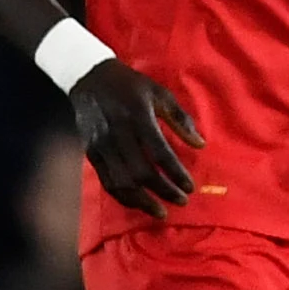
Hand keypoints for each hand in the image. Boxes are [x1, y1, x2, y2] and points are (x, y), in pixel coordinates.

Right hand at [70, 61, 205, 214]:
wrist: (88, 78)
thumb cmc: (130, 85)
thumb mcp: (159, 92)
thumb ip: (180, 118)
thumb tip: (201, 144)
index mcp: (138, 117)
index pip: (160, 152)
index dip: (175, 173)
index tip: (190, 187)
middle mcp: (118, 133)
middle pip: (141, 172)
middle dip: (163, 191)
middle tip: (181, 201)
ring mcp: (101, 145)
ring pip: (122, 181)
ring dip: (142, 201)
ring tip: (160, 212)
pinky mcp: (90, 153)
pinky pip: (106, 181)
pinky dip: (123, 196)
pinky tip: (137, 203)